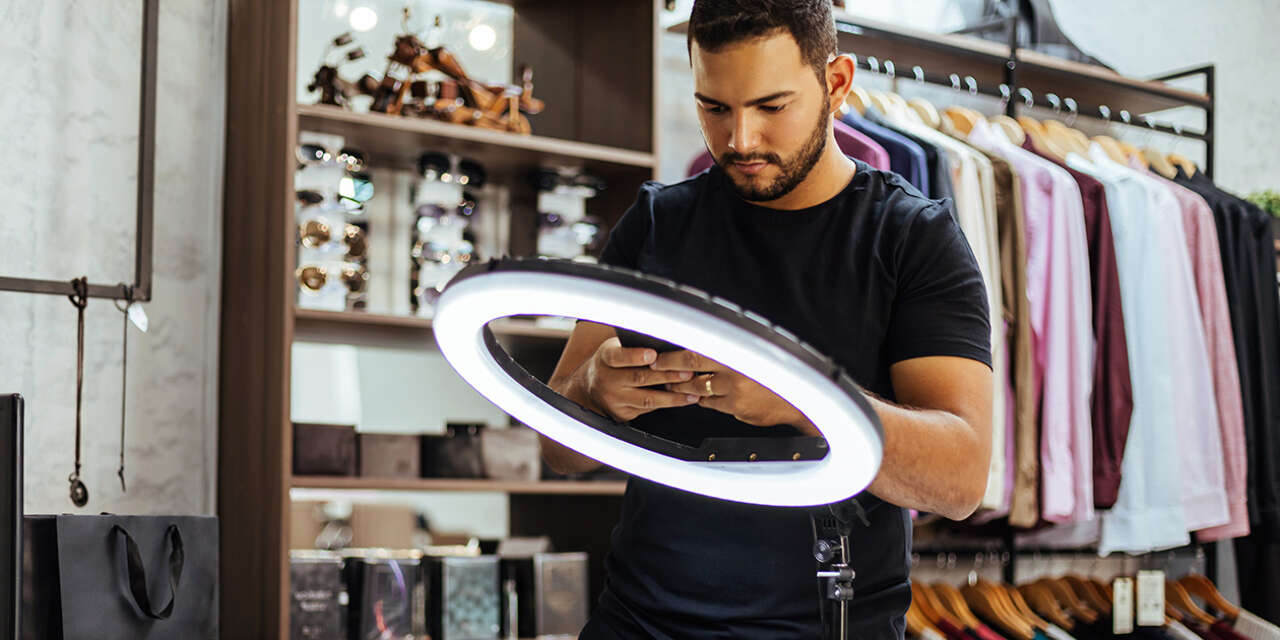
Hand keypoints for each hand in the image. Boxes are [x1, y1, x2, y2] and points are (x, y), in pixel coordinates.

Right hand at [580, 337, 701, 422]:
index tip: (653, 354)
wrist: (590, 387)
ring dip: (672, 396)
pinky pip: (648, 409)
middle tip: (687, 372)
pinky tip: (683, 400)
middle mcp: (608, 379)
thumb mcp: (615, 348)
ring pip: (647, 399)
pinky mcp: (622, 413)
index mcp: (606, 358)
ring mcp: (615, 399)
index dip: (636, 356)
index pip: (619, 357)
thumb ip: (634, 346)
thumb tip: (666, 342)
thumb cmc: (612, 363)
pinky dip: (667, 404)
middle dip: (667, 376)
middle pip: (639, 378)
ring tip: (691, 392)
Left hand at [651, 349, 817, 433]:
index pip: (697, 348)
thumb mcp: (757, 352)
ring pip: (698, 388)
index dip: (675, 353)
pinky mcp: (738, 409)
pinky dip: (702, 398)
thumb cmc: (779, 372)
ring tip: (671, 384)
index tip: (659, 354)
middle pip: (692, 366)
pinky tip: (696, 395)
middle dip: (670, 368)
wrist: (801, 398)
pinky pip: (711, 403)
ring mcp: (735, 391)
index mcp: (738, 350)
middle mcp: (735, 369)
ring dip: (682, 386)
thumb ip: (732, 350)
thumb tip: (704, 344)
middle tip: (656, 368)